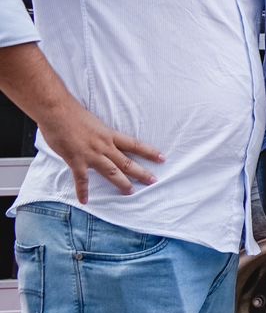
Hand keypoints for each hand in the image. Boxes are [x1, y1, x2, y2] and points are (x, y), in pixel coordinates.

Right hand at [36, 100, 161, 201]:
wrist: (57, 111)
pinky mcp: (75, 160)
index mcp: (110, 135)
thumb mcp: (95, 122)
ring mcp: (91, 154)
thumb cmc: (73, 113)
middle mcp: (104, 146)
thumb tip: (105, 139)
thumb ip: (101, 133)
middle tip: (154, 181)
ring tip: (131, 192)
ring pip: (111, 172)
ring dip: (122, 183)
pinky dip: (83, 191)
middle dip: (141, 173)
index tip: (162, 158)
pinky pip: (81, 179)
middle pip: (127, 162)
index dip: (149, 152)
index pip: (135, 144)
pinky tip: (85, 201)